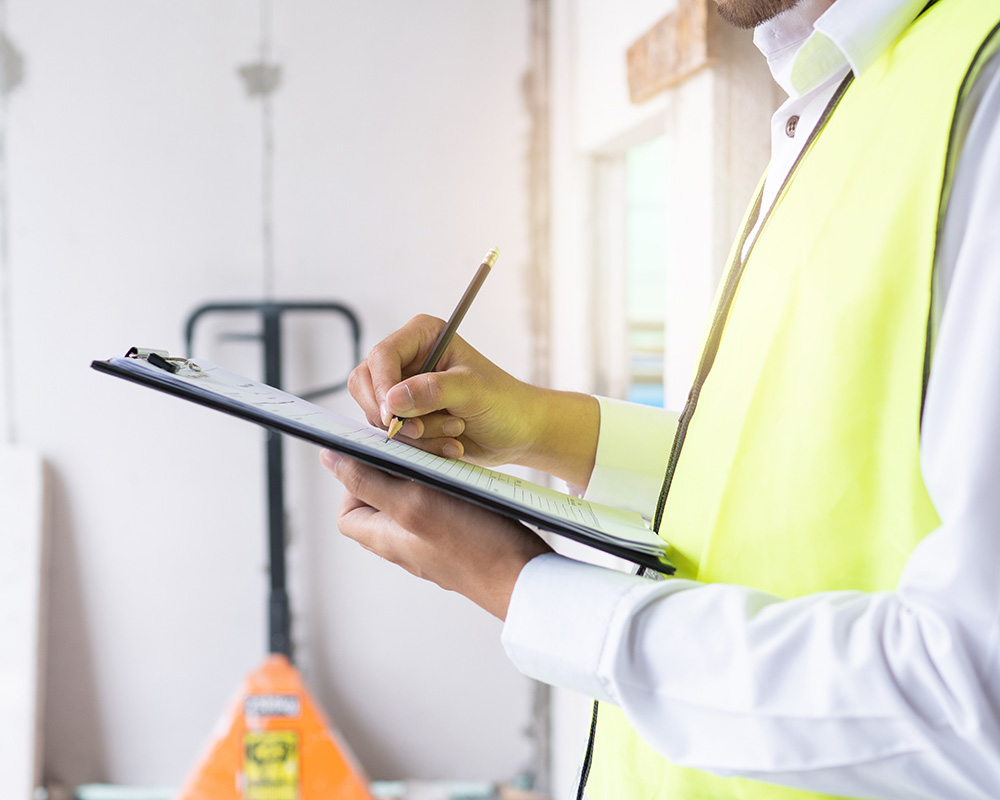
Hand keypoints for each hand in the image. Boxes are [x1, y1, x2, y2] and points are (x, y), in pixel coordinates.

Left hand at [322, 450, 551, 618]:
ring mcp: (432, 545)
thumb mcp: (412, 503)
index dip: (355, 479)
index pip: (348, 509)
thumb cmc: (473, 545)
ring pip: (413, 503)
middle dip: (393, 472)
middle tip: (417, 456)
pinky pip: (441, 509)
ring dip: (424, 478)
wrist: (524, 576)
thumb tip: (329, 459)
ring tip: (445, 466)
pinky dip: (448, 489)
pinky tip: (467, 483)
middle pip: (380, 502)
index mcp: (384, 538)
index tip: (381, 457)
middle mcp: (404, 544)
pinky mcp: (458, 540)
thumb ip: (367, 481)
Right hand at [350, 314, 599, 487]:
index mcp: (423, 336)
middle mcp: (408, 359)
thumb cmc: (505, 403)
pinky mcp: (406, 417)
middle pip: (366, 384)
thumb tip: (392, 400)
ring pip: (376, 414)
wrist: (518, 432)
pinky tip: (448, 445)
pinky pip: (390, 435)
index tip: (392, 417)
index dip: (382, 387)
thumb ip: (434, 391)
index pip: (382, 355)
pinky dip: (417, 446)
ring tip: (453, 433)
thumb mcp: (474, 393)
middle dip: (394, 415)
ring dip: (413, 434)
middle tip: (422, 430)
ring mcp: (404, 390)